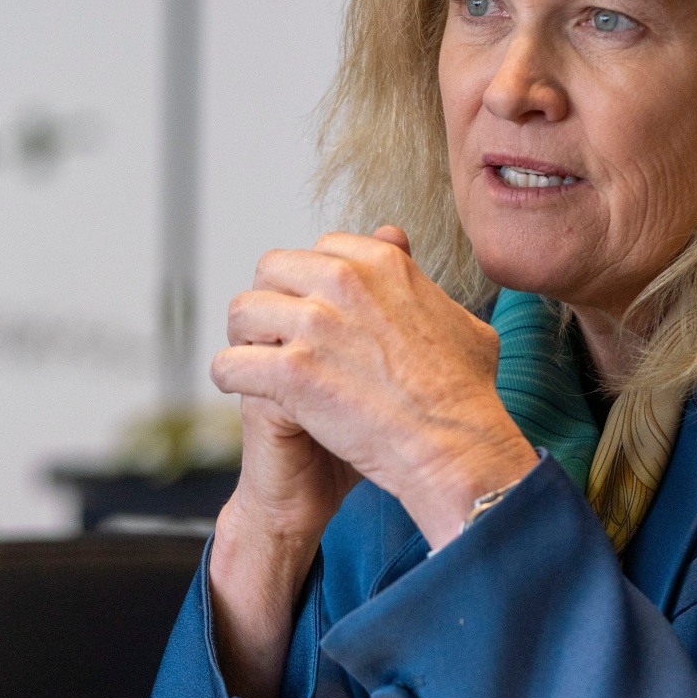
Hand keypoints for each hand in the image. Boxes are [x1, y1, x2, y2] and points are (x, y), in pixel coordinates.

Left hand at [207, 226, 534, 697]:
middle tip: (277, 340)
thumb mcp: (463, 324)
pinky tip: (248, 394)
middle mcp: (343, 281)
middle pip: (271, 271)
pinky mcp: (291, 371)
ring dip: (246, 340)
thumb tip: (422, 285)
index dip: (310, 286)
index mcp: (381, 263)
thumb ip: (430, 294)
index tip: (314, 315)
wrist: (457, 445)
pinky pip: (229, 363)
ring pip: (242, 312)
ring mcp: (314, 324)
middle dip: (271, 303)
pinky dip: (232, 380)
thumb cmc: (467, 395)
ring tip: (258, 367)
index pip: (317, 252)